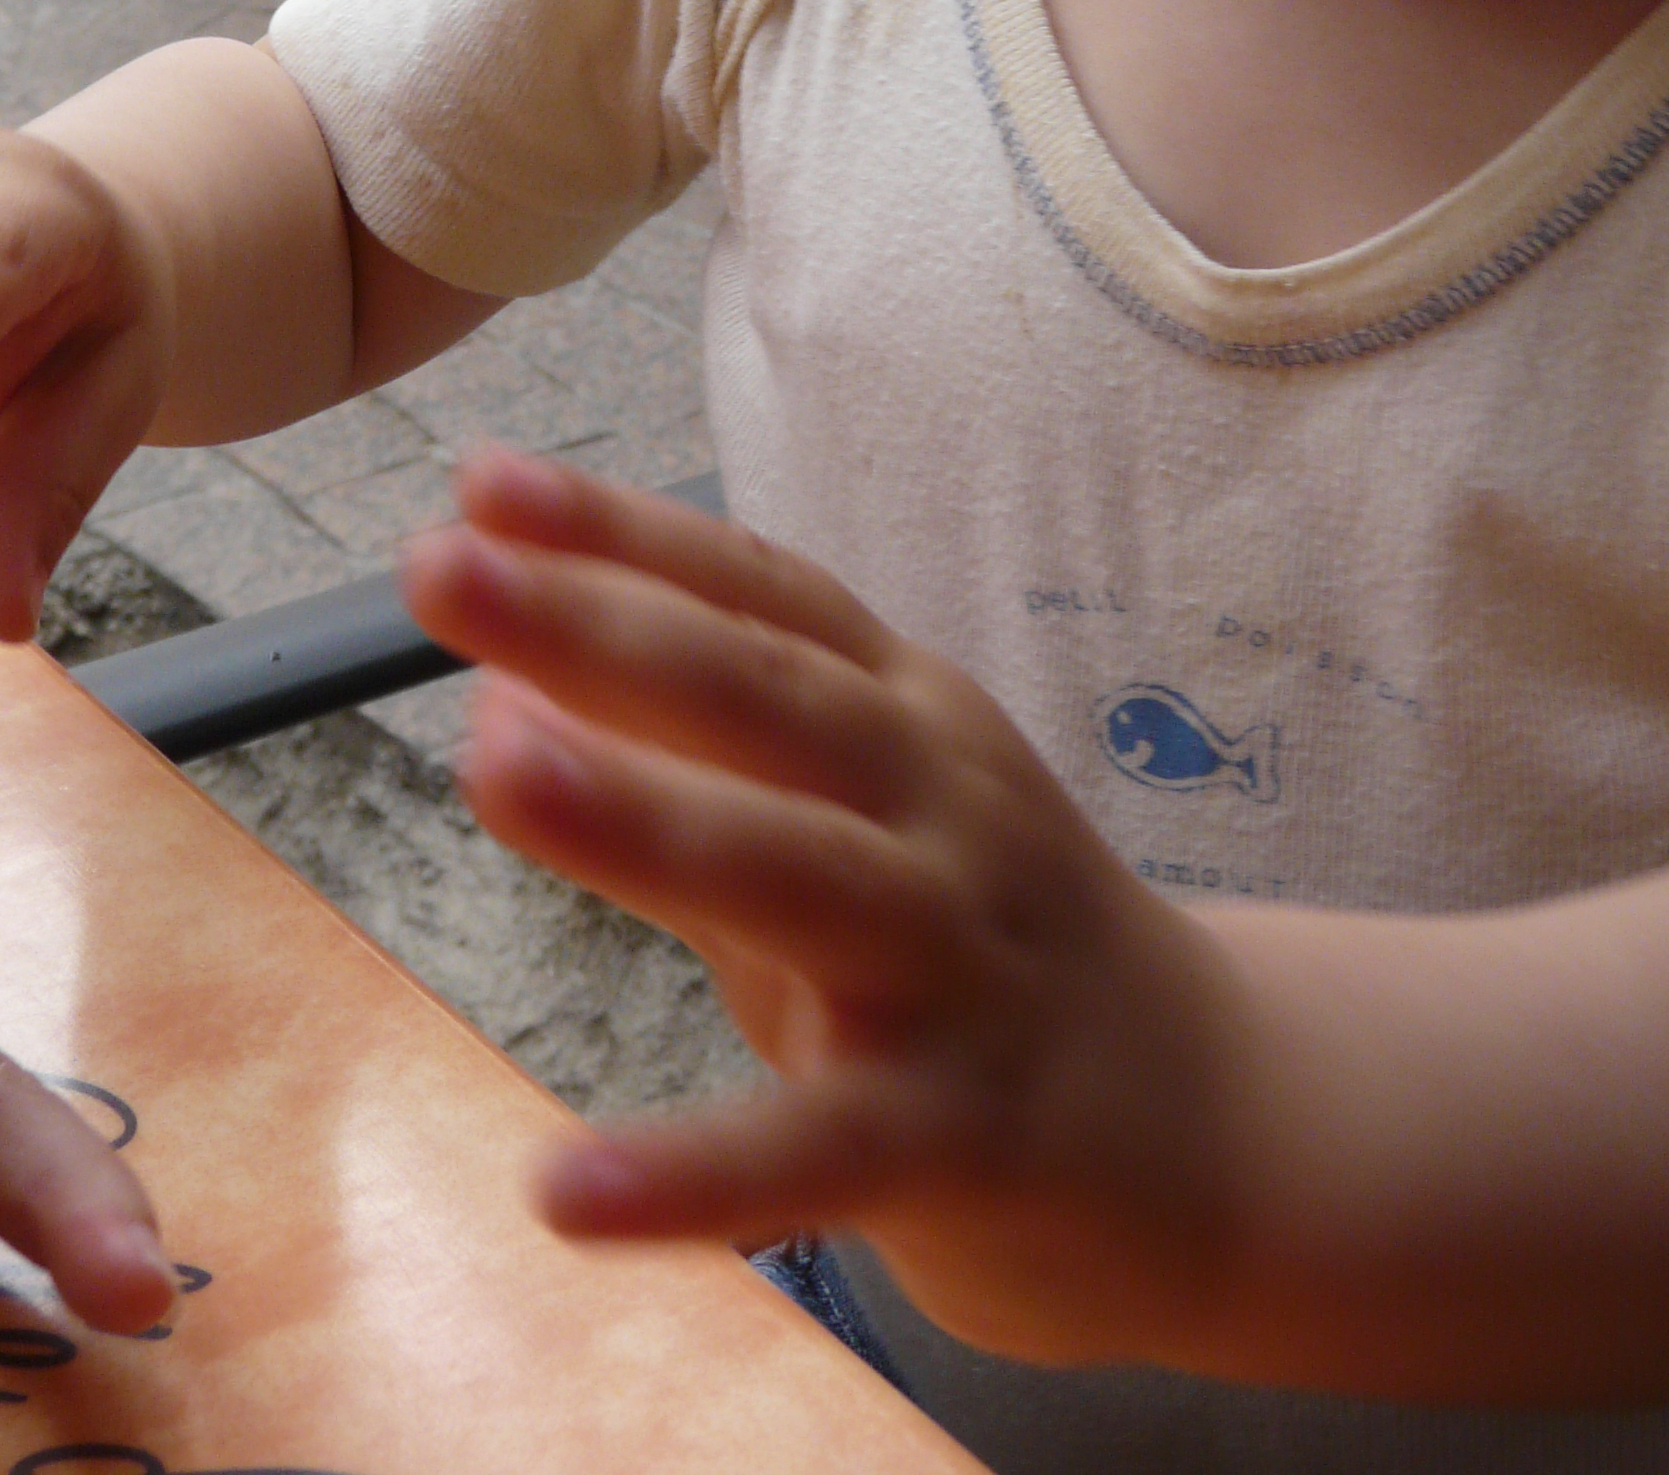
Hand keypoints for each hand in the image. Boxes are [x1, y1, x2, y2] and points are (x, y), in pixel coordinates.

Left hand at [402, 453, 1242, 1364]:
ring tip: (491, 760)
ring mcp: (963, 961)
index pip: (758, 596)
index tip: (476, 480)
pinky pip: (824, 1148)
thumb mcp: (856, 826)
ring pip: (797, 873)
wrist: (1231, 1127)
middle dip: (597, 623)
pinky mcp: (973, 1134)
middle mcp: (940, 807)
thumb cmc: (986, 950)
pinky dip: (697, 1171)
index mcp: (908, 717)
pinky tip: (562, 1188)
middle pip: (763, 695)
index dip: (622, 531)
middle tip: (437, 567)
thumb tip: (506, 689)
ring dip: (641, 812)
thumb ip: (696, 767)